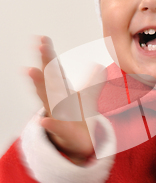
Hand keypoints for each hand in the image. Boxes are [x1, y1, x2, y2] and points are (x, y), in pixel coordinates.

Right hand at [28, 36, 104, 164]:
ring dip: (38, 85)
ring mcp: (56, 114)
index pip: (54, 69)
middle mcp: (55, 100)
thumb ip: (93, 82)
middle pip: (49, 78)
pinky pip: (55, 127)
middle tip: (39, 46)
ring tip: (30, 71)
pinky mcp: (62, 131)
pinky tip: (42, 121)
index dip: (49, 54)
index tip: (43, 39)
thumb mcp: (87, 99)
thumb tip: (99, 66)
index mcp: (61, 91)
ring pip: (47, 99)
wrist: (77, 144)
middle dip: (44, 62)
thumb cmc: (76, 118)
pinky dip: (49, 124)